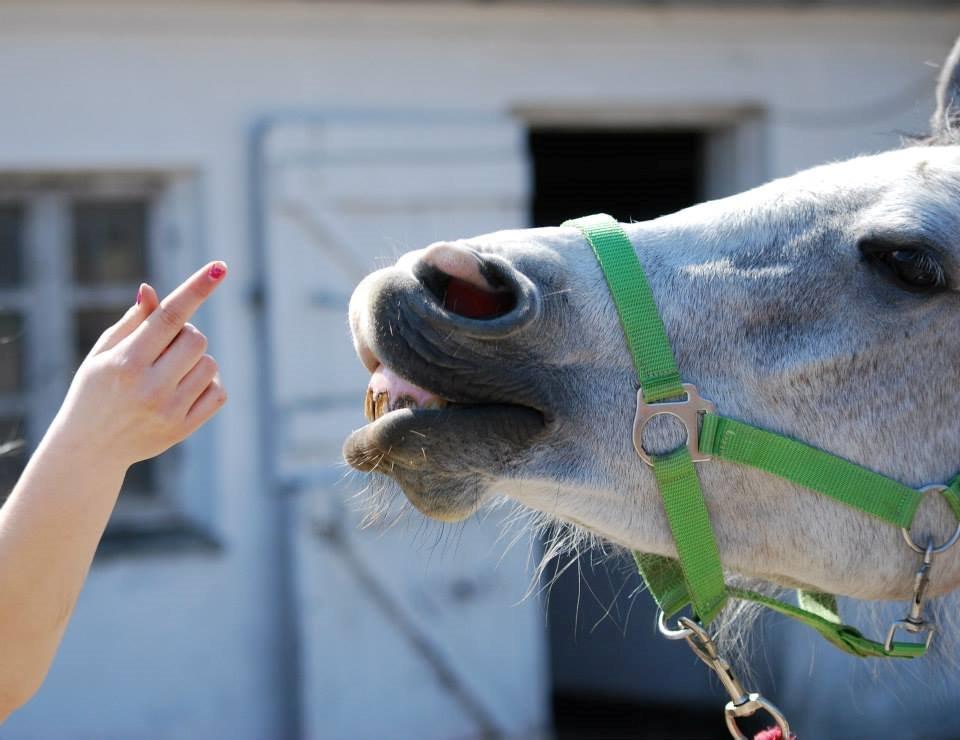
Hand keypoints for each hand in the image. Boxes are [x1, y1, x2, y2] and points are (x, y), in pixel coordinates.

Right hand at [51, 262, 228, 469]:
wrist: (89, 448)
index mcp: (125, 362)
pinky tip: (182, 391)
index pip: (169, 317)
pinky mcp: (184, 428)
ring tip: (169, 373)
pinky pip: (218, 392)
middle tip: (164, 348)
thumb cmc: (95, 390)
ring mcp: (169, 410)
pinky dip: (207, 385)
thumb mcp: (103, 353)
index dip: (196, 289)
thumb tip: (152, 290)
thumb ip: (133, 322)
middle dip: (185, 335)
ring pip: (210, 364)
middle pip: (196, 339)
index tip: (220, 268)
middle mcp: (149, 387)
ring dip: (196, 361)